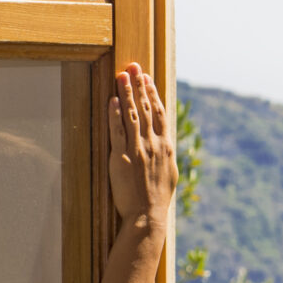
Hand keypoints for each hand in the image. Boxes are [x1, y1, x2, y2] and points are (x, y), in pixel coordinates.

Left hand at [107, 63, 176, 228]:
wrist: (148, 215)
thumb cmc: (158, 197)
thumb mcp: (169, 172)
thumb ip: (166, 153)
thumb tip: (165, 141)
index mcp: (166, 146)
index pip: (159, 112)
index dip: (152, 93)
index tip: (147, 78)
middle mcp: (153, 143)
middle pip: (146, 108)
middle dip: (139, 85)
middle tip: (133, 66)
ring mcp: (137, 149)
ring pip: (132, 115)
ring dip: (127, 93)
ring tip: (122, 75)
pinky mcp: (121, 158)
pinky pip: (118, 132)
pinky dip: (115, 115)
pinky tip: (113, 100)